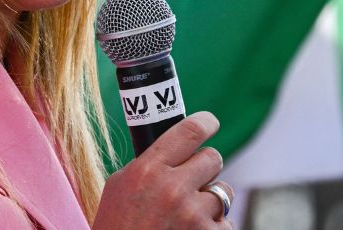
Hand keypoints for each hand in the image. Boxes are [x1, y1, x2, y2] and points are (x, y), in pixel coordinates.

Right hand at [92, 112, 233, 229]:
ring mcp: (192, 215)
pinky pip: (225, 222)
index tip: (210, 122)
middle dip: (205, 168)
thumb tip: (177, 148)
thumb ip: (148, 164)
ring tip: (186, 216)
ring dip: (209, 202)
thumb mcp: (120, 186)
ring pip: (222, 192)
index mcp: (148, 170)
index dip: (205, 123)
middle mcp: (172, 188)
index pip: (189, 132)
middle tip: (193, 180)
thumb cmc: (117, 226)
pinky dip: (213, 228)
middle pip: (212, 158)